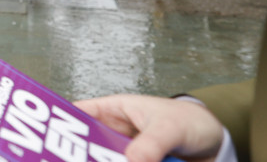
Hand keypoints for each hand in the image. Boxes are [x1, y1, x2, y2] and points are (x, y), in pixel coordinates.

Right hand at [73, 94, 223, 161]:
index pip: (79, 113)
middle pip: (85, 146)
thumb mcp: (170, 128)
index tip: (52, 138)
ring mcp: (124, 154)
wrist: (214, 145)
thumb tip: (132, 159)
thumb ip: (152, 143)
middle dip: (80, 156)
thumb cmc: (191, 122)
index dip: (61, 122)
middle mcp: (114, 134)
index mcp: (114, 110)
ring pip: (101, 161)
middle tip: (76, 160)